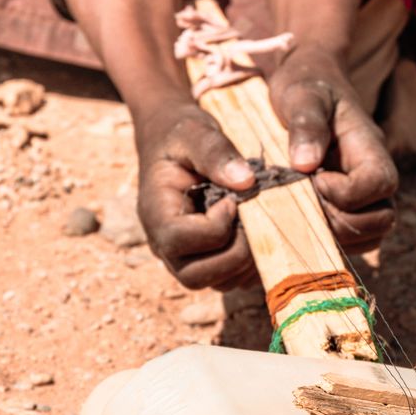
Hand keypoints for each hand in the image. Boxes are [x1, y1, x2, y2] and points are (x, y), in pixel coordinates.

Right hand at [135, 98, 258, 289]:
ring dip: (245, 261)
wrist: (173, 140)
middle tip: (254, 221)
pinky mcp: (202, 258)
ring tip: (259, 225)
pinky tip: (261, 232)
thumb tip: (246, 182)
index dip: (214, 226)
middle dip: (234, 254)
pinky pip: (228, 279)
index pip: (179, 240)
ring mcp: (183, 255)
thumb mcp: (195, 132)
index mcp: (155, 212)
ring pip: (215, 283)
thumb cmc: (181, 134)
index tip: (233, 200)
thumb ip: (216, 152)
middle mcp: (164, 243)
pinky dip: (250, 264)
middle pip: (195, 276)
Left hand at [268, 44, 397, 251]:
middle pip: (383, 218)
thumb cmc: (306, 84)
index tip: (313, 178)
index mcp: (369, 146)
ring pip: (373, 233)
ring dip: (339, 235)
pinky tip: (306, 219)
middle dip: (341, 221)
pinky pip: (356, 237)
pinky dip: (334, 239)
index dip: (346, 193)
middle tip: (306, 202)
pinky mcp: (352, 204)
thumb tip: (304, 164)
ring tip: (305, 213)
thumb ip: (306, 125)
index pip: (380, 184)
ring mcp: (366, 192)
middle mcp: (374, 173)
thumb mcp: (302, 95)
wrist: (309, 81)